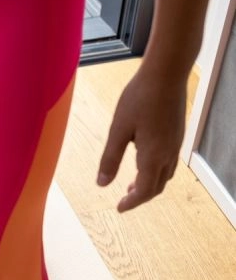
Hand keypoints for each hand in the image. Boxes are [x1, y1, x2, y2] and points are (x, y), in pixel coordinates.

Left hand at [97, 65, 186, 211]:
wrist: (167, 72)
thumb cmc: (140, 97)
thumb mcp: (118, 129)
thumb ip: (110, 159)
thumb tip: (102, 184)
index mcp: (153, 157)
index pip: (144, 191)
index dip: (131, 203)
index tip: (119, 208)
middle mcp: (168, 154)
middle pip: (156, 187)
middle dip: (140, 196)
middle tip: (123, 199)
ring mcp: (175, 144)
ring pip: (164, 175)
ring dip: (149, 184)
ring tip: (132, 183)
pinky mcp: (177, 134)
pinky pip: (169, 163)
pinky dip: (156, 171)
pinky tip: (144, 162)